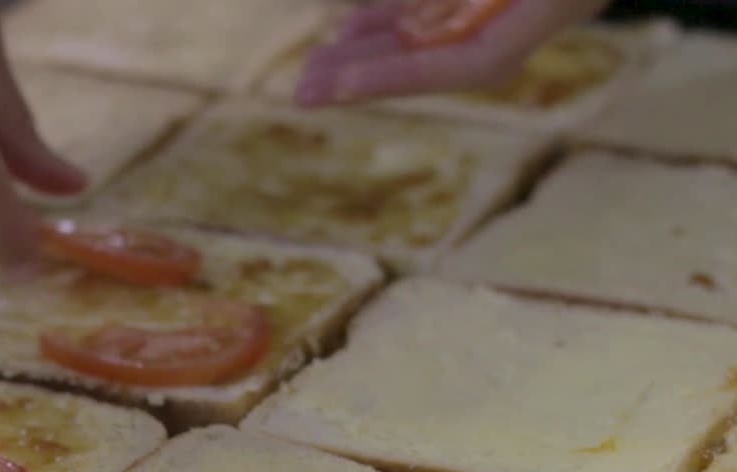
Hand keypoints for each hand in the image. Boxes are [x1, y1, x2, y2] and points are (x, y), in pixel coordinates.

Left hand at [295, 0, 611, 106]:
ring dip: (374, 46)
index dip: (404, 75)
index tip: (338, 84)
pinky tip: (352, 25)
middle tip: (302, 91)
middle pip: (448, 58)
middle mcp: (542, 6)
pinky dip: (398, 14)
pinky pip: (446, 6)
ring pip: (439, 32)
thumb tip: (421, 25)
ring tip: (313, 65)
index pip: (477, 61)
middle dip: (373, 71)